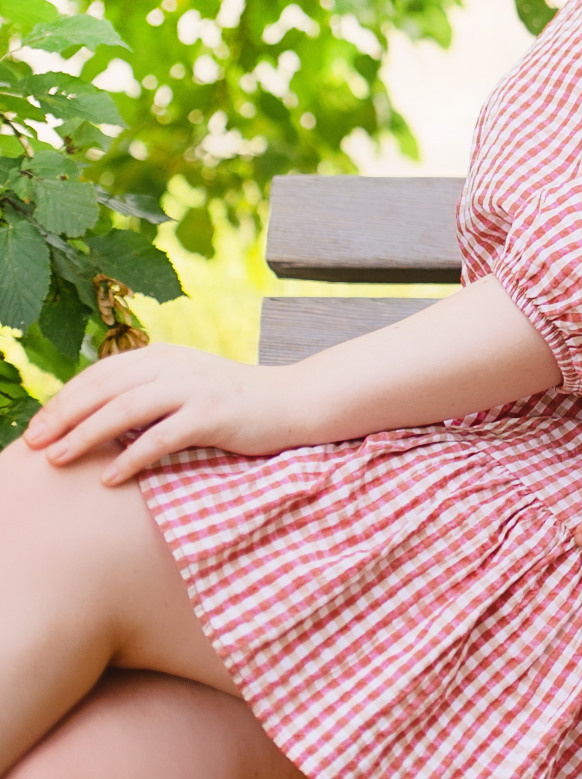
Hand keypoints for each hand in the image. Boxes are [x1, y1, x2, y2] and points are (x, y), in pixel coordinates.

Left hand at [22, 344, 309, 483]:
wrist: (295, 402)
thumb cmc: (235, 405)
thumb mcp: (186, 388)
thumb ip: (147, 394)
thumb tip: (92, 420)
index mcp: (164, 356)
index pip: (100, 373)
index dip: (64, 398)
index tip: (37, 427)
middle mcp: (176, 365)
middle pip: (105, 388)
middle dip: (63, 415)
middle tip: (33, 443)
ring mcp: (196, 387)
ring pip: (126, 409)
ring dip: (86, 435)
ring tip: (57, 458)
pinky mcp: (214, 413)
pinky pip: (162, 437)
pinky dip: (131, 458)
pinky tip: (110, 477)